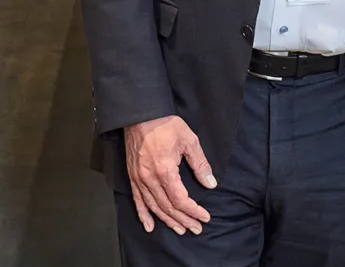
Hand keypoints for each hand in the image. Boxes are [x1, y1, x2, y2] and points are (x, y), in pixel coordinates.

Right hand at [124, 115, 216, 234]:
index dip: (193, 211)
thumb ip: (200, 164)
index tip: (204, 217)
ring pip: (154, 207)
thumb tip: (211, 183)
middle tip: (196, 228)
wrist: (141, 115)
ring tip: (180, 229)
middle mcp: (150, 179)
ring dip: (168, 221)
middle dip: (184, 220)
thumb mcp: (189, 141)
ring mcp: (140, 179)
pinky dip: (143, 215)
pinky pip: (138, 200)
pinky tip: (149, 226)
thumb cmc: (165, 125)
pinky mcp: (133, 177)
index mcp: (165, 170)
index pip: (180, 200)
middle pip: (168, 207)